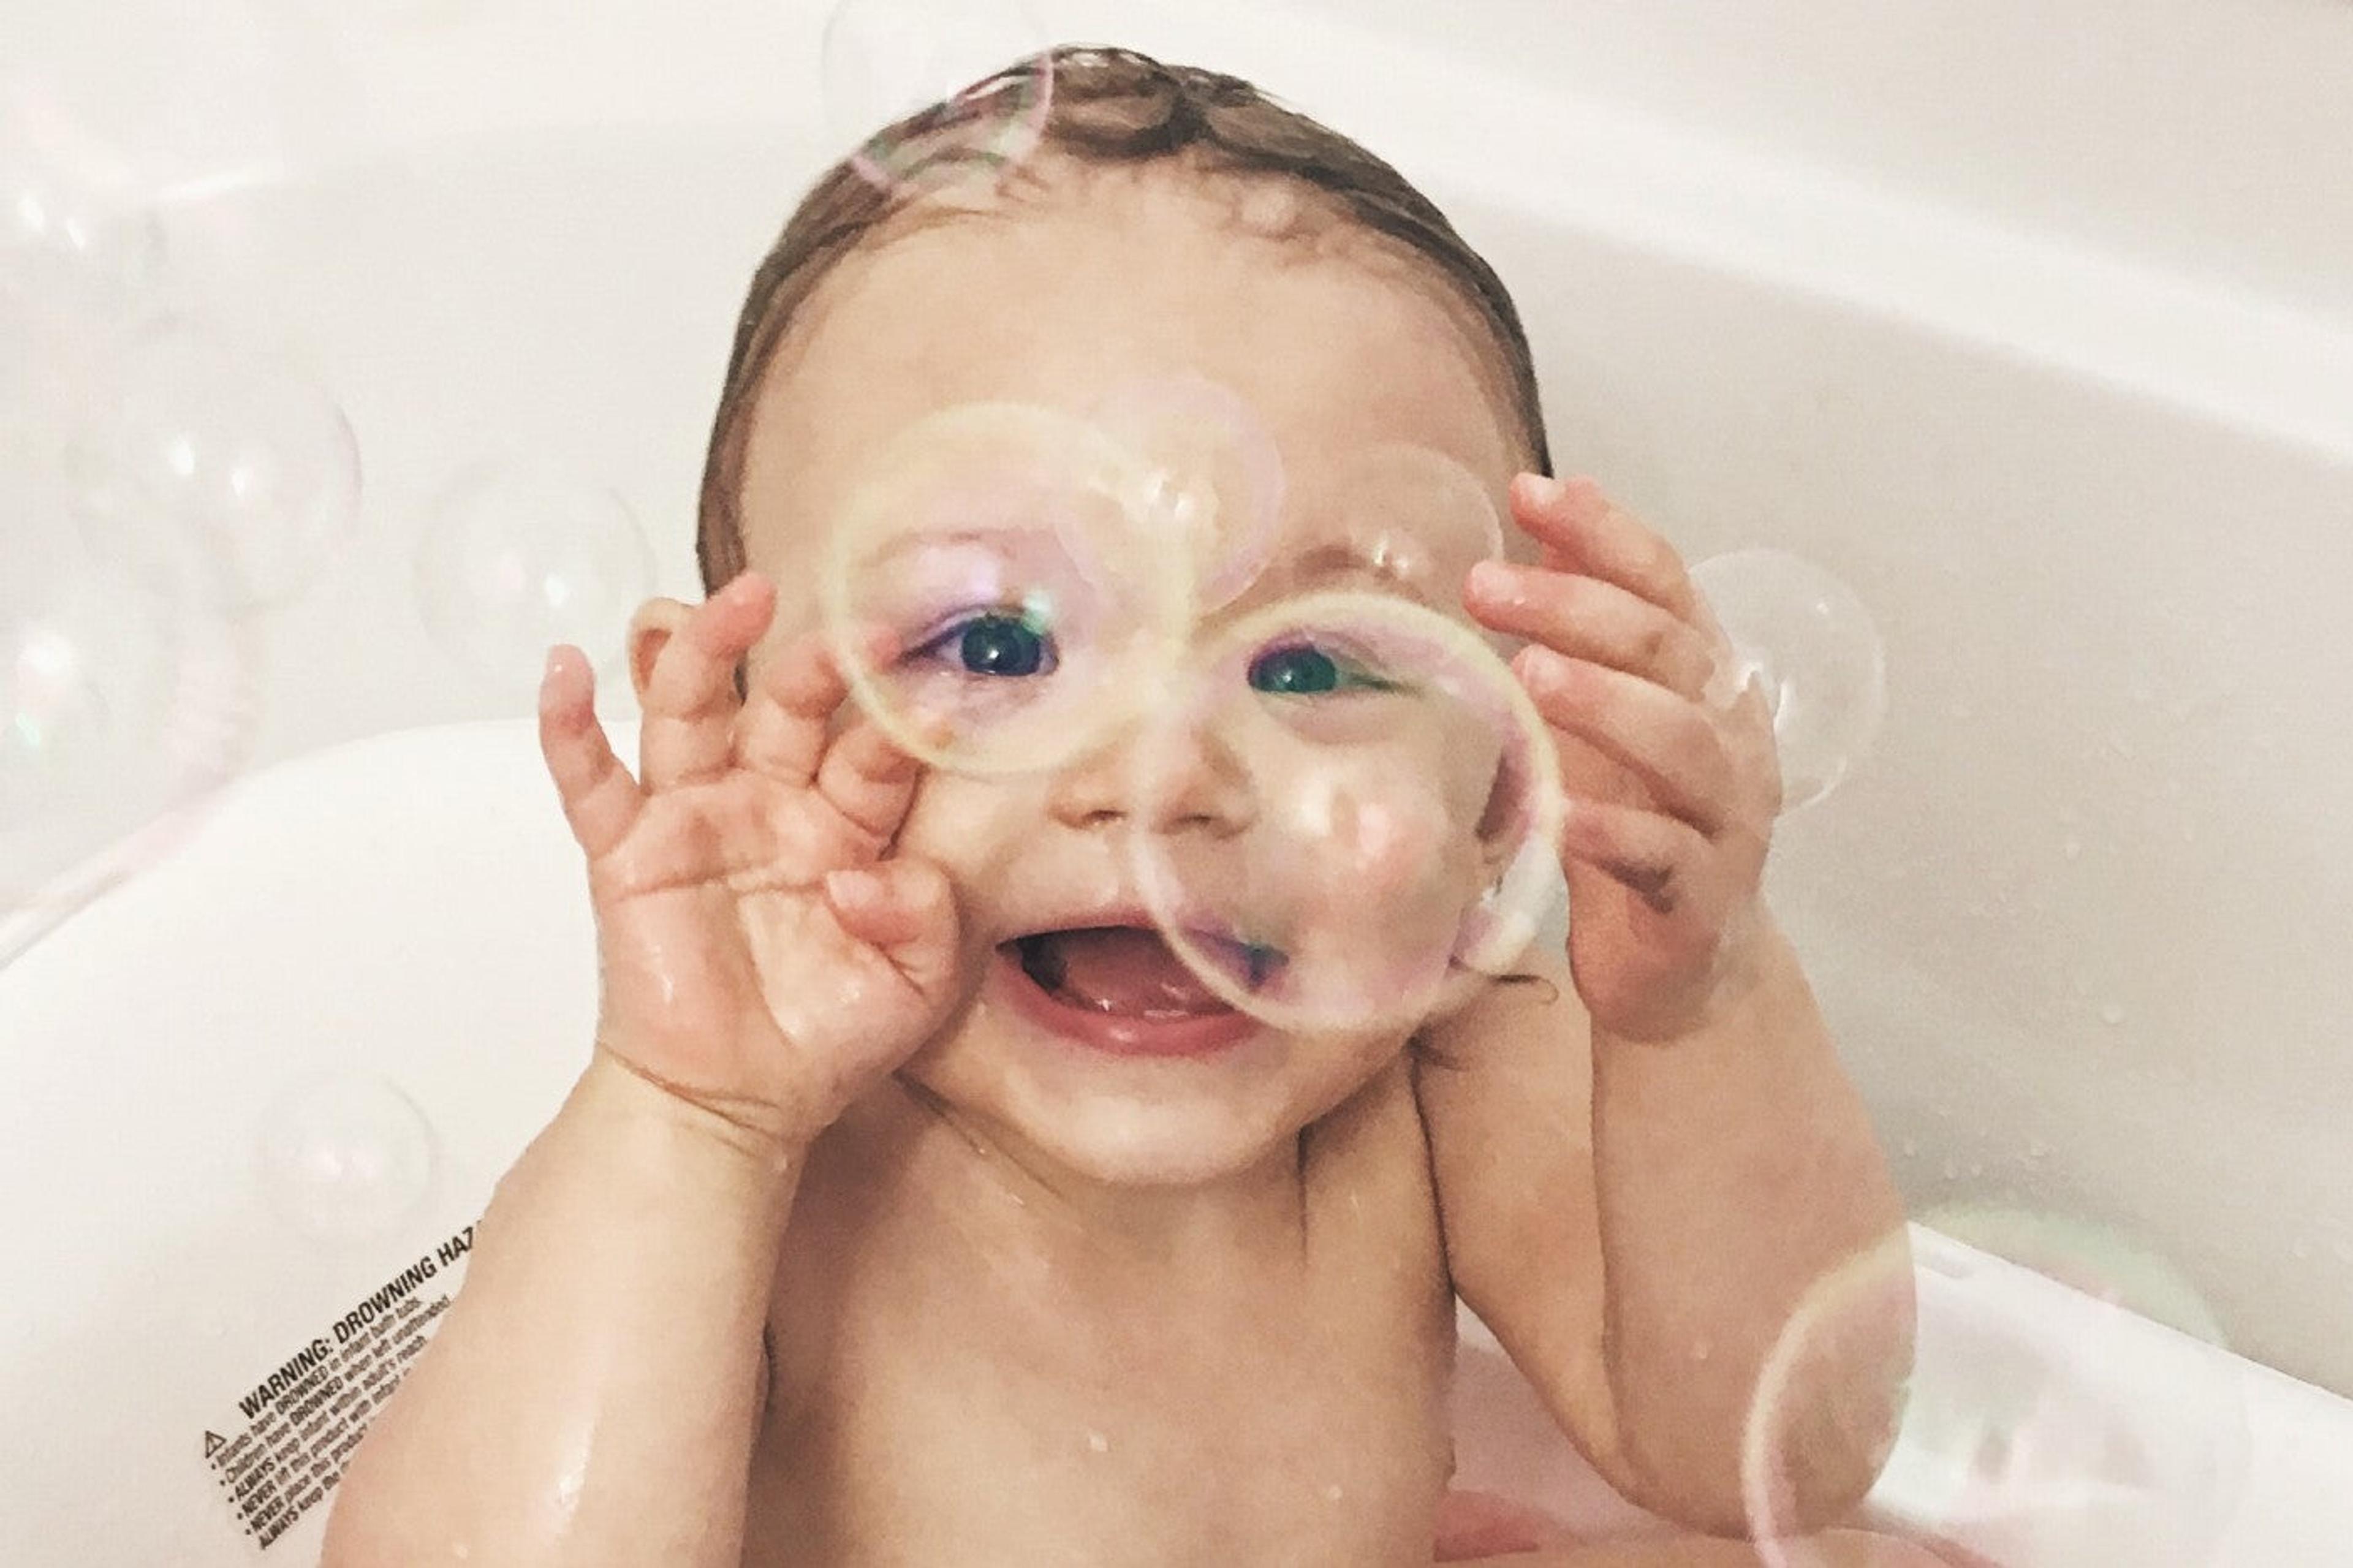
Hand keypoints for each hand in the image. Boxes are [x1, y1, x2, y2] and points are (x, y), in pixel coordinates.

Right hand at [537, 572, 961, 1147]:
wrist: (735, 1105)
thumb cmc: (826, 1038)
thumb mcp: (916, 984)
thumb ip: (925, 915)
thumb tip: (862, 877)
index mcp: (846, 822)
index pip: (873, 751)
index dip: (902, 726)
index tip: (936, 705)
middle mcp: (770, 801)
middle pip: (785, 707)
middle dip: (814, 665)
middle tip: (853, 636)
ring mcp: (695, 818)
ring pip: (690, 711)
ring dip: (706, 649)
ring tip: (738, 600)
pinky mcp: (628, 852)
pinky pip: (589, 780)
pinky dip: (569, 724)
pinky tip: (566, 669)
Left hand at [1463, 476, 1781, 1041]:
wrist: (1687, 967)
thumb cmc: (1636, 822)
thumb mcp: (1606, 716)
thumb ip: (1587, 625)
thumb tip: (1546, 518)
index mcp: (1706, 681)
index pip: (1666, 584)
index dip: (1604, 533)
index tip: (1530, 492)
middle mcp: (1729, 736)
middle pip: (1667, 651)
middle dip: (1577, 609)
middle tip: (1484, 586)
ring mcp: (1724, 817)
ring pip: (1682, 743)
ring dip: (1606, 703)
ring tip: (1529, 673)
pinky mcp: (1700, 896)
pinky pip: (1661, 854)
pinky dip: (1611, 831)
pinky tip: (1558, 815)